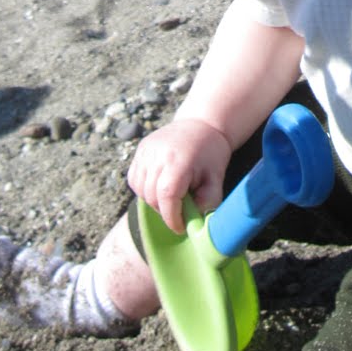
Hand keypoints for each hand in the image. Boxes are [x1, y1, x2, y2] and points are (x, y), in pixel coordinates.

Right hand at [127, 117, 231, 233]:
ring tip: (172, 194)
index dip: (172, 217)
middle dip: (165, 210)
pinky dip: (144, 188)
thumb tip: (196, 223)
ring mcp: (146, 150)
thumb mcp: (217, 177)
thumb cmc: (211, 153)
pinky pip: (135, 179)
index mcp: (179, 161)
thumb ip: (208, 201)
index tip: (180, 227)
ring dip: (154, 200)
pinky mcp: (140, 149)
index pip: (167, 197)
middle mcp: (158, 154)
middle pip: (152, 196)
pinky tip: (160, 184)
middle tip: (180, 210)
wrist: (202, 124)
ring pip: (141, 190)